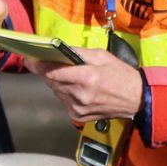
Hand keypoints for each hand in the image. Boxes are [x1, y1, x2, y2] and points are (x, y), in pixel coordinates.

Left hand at [28, 47, 144, 122]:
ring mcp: (78, 108)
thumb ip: (78, 53)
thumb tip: (57, 49)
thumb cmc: (121, 75)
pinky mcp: (78, 116)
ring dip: (59, 83)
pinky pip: (64, 101)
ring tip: (73, 77)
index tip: (29, 60)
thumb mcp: (102, 56)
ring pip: (56, 92)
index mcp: (86, 77)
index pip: (52, 72)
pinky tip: (79, 89)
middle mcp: (80, 95)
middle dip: (49, 72)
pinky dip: (66, 93)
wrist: (137, 99)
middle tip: (52, 64)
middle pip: (51, 82)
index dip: (38, 66)